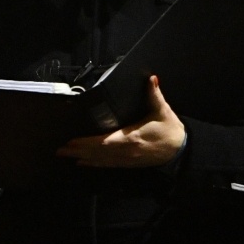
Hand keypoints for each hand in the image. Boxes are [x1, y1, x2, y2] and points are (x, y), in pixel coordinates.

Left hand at [58, 75, 186, 168]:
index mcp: (132, 137)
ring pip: (101, 160)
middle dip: (78, 150)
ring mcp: (128, 159)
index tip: (72, 140)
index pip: (104, 141)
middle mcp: (127, 150)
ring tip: (65, 154)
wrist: (183, 152)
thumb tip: (150, 79)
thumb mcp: (163, 111)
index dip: (87, 142)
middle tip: (59, 149)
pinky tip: (82, 163)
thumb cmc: (171, 130)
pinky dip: (94, 164)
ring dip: (83, 157)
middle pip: (98, 152)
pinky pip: (109, 165)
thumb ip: (154, 95)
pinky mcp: (130, 164)